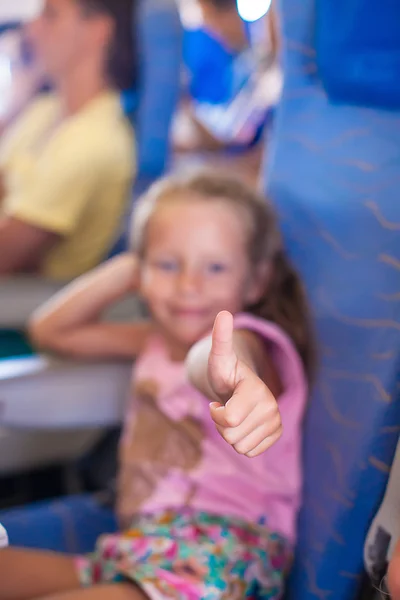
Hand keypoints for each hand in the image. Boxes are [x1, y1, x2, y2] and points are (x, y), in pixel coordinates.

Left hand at [208, 311, 281, 457]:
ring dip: (231, 434)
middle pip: (232, 437)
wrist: (239, 384)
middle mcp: (271, 407)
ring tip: (234, 415)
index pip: (227, 420)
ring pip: (240, 447)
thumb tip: (224, 313)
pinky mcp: (276, 433)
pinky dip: (242, 442)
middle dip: (222, 426)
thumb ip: (221, 338)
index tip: (217, 401)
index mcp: (257, 390)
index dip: (216, 414)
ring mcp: (275, 422)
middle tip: (226, 408)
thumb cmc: (226, 371)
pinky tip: (243, 425)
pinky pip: (250, 452)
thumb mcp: (219, 357)